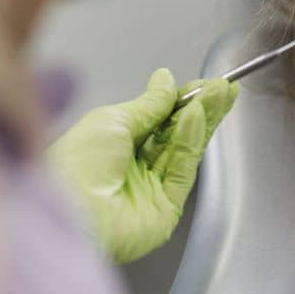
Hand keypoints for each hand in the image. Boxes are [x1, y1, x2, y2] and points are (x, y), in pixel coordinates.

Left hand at [47, 68, 238, 263]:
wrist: (72, 213)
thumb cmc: (77, 164)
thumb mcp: (112, 120)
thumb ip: (148, 104)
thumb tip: (165, 80)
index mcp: (113, 145)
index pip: (156, 120)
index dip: (180, 101)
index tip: (202, 83)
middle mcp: (133, 168)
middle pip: (174, 134)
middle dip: (200, 108)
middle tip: (223, 88)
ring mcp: (151, 189)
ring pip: (184, 149)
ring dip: (201, 120)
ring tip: (219, 95)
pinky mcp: (166, 209)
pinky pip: (182, 170)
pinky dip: (191, 142)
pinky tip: (197, 117)